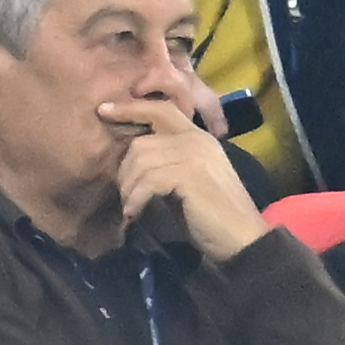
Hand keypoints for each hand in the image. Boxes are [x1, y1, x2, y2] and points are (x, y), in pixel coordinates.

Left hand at [96, 93, 266, 258]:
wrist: (241, 237)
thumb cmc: (211, 214)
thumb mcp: (186, 179)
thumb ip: (166, 162)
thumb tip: (131, 159)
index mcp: (197, 136)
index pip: (161, 109)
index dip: (131, 107)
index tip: (104, 110)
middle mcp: (196, 139)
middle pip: (142, 140)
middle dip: (125, 169)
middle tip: (124, 192)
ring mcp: (194, 155)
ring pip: (141, 160)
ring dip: (129, 188)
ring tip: (131, 206)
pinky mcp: (189, 175)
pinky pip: (148, 180)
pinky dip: (136, 199)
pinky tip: (135, 213)